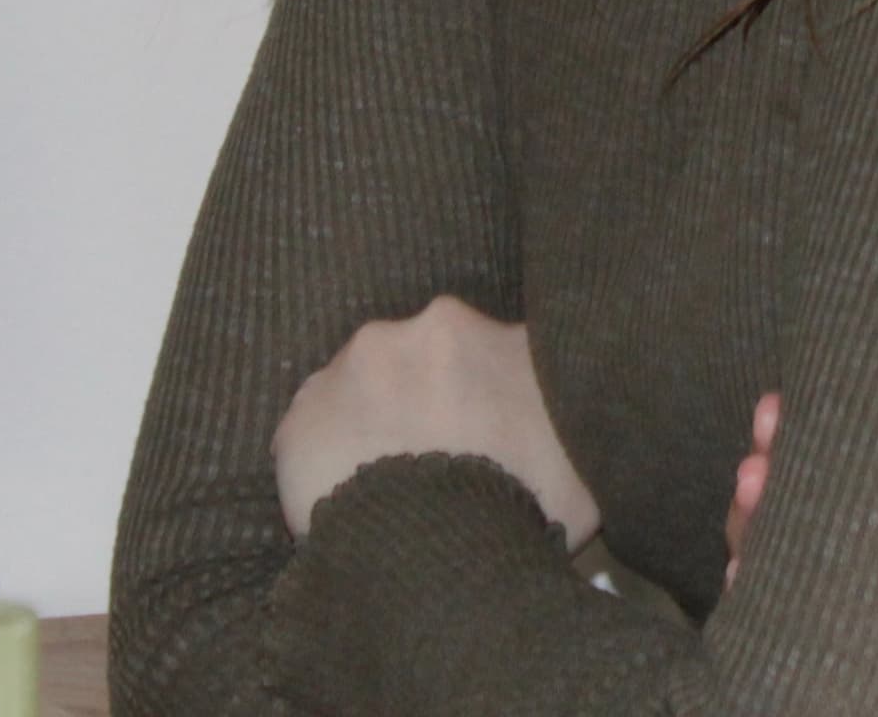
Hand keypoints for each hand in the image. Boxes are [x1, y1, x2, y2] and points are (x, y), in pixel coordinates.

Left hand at [273, 294, 600, 547]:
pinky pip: (309, 443)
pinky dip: (325, 466)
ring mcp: (342, 375)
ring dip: (371, 430)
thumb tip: (567, 415)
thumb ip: (559, 410)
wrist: (446, 548)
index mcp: (464, 328)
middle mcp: (401, 334)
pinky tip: (350, 508)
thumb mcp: (579, 445)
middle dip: (419, 404)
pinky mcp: (297, 425)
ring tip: (392, 494)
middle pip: (407, 367)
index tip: (481, 433)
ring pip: (356, 397)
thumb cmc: (528, 498)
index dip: (474, 395)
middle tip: (437, 466)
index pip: (466, 354)